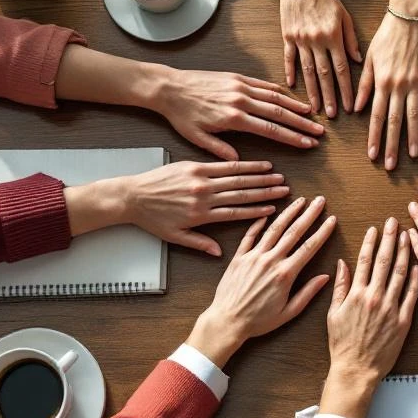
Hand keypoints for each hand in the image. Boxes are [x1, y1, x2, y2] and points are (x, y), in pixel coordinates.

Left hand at [64, 160, 289, 255]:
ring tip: (278, 176)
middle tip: (286, 190)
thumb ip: (199, 244)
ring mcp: (200, 179)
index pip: (237, 213)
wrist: (131, 196)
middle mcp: (204, 196)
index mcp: (201, 215)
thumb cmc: (151, 219)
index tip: (275, 210)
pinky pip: (223, 165)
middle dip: (266, 192)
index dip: (258, 211)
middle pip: (242, 194)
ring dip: (260, 177)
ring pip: (237, 178)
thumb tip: (219, 252)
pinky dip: (242, 164)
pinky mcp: (194, 166)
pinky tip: (257, 164)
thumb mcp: (175, 237)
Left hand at [153, 69, 323, 158]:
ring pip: (275, 96)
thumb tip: (240, 162)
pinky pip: (263, 84)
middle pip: (280, 113)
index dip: (292, 138)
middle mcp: (241, 99)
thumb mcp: (197, 138)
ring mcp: (240, 86)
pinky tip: (290, 98)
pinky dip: (280, 91)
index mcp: (233, 118)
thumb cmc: (181, 115)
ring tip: (312, 115)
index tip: (307, 144)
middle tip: (319, 133)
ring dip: (296, 106)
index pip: (271, 129)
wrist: (169, 87)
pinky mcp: (237, 77)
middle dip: (302, 124)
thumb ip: (220, 150)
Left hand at [188, 196, 336, 366]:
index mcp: (285, 274)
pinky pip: (250, 235)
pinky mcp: (239, 257)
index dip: (322, 231)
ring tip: (299, 200)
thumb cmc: (258, 321)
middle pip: (294, 232)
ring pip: (274, 229)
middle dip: (309, 214)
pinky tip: (267, 213)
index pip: (309, 247)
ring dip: (288, 213)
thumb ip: (308, 293)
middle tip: (319, 201)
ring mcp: (253, 257)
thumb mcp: (289, 312)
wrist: (227, 321)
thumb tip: (326, 277)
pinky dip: (259, 223)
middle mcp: (270, 261)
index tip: (332, 219)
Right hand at [274, 0, 361, 117]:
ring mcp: (300, 39)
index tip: (349, 107)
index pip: (341, 69)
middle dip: (329, 97)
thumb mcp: (344, 14)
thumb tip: (358, 60)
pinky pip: (289, 58)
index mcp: (333, 36)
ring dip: (311, 91)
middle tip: (331, 116)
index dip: (345, 89)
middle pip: (324, 74)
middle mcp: (317, 40)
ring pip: (307, 71)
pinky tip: (292, 86)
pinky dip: (290, 72)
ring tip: (314, 109)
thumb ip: (351, 39)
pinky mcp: (287, 36)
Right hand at [322, 217, 417, 417]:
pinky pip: (412, 296)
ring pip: (401, 275)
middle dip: (390, 239)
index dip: (371, 242)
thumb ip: (339, 287)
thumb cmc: (343, 344)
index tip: (376, 228)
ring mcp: (391, 309)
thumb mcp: (334, 313)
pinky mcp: (403, 321)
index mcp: (357, 294)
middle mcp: (375, 297)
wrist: (356, 370)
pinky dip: (416, 279)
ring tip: (409, 236)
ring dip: (405, 253)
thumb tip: (342, 264)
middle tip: (395, 222)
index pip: (365, 260)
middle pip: (385, 262)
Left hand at [355, 12, 417, 170]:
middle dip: (392, 145)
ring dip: (414, 137)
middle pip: (394, 121)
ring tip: (414, 155)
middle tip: (391, 165)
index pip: (376, 116)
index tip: (372, 155)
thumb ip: (364, 85)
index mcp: (382, 82)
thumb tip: (356, 109)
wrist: (409, 16)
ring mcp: (417, 82)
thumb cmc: (385, 35)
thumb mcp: (369, 59)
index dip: (374, 138)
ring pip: (415, 115)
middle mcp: (399, 85)